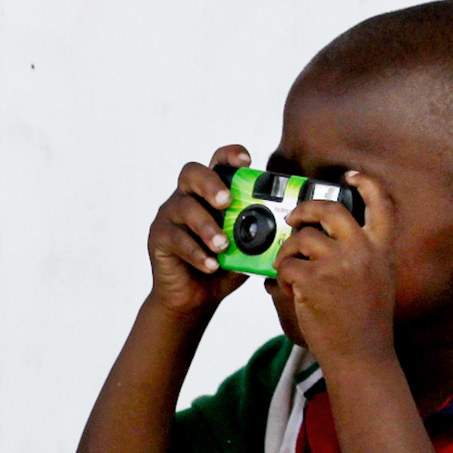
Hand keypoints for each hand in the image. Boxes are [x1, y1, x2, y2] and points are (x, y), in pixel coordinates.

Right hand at [145, 147, 251, 315]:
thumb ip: (265, 232)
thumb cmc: (226, 264)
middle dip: (211, 184)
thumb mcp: (250, 247)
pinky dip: (196, 252)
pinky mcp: (158, 238)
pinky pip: (175, 238)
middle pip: (192, 173)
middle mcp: (188, 196)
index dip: (230, 155)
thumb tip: (294, 224)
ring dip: (206, 226)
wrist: (197, 297)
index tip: (247, 161)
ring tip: (223, 246)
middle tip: (227, 202)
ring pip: (184, 208)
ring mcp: (170, 216)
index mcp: (212, 192)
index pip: (218, 161)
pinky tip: (211, 265)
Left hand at [274, 172, 396, 371]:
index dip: (366, 184)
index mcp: (382, 249)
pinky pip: (286, 265)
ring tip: (289, 268)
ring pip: (301, 239)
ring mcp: (338, 264)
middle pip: (330, 209)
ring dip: (288, 252)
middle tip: (293, 219)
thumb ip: (365, 254)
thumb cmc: (367, 321)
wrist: (361, 353)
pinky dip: (282, 276)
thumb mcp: (379, 279)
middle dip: (305, 209)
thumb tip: (329, 237)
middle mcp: (362, 250)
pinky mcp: (313, 280)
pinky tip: (289, 289)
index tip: (351, 175)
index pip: (381, 204)